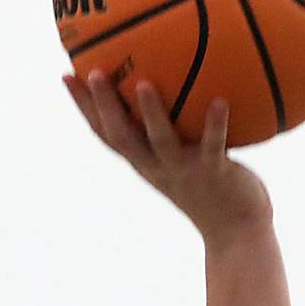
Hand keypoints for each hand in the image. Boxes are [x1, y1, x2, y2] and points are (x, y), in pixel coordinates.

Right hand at [64, 71, 270, 243]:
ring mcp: (185, 172)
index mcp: (145, 163)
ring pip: (162, 142)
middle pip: (123, 137)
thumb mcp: (182, 161)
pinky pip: (213, 146)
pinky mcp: (215, 174)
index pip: (106, 134)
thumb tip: (166, 86)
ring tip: (144, 84)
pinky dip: (216, 124)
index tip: (66, 75)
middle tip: (93, 73)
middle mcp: (159, 168)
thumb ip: (172, 131)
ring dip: (151, 114)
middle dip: (105, 106)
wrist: (238, 232)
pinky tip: (221, 100)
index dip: (84, 108)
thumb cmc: (212, 190)